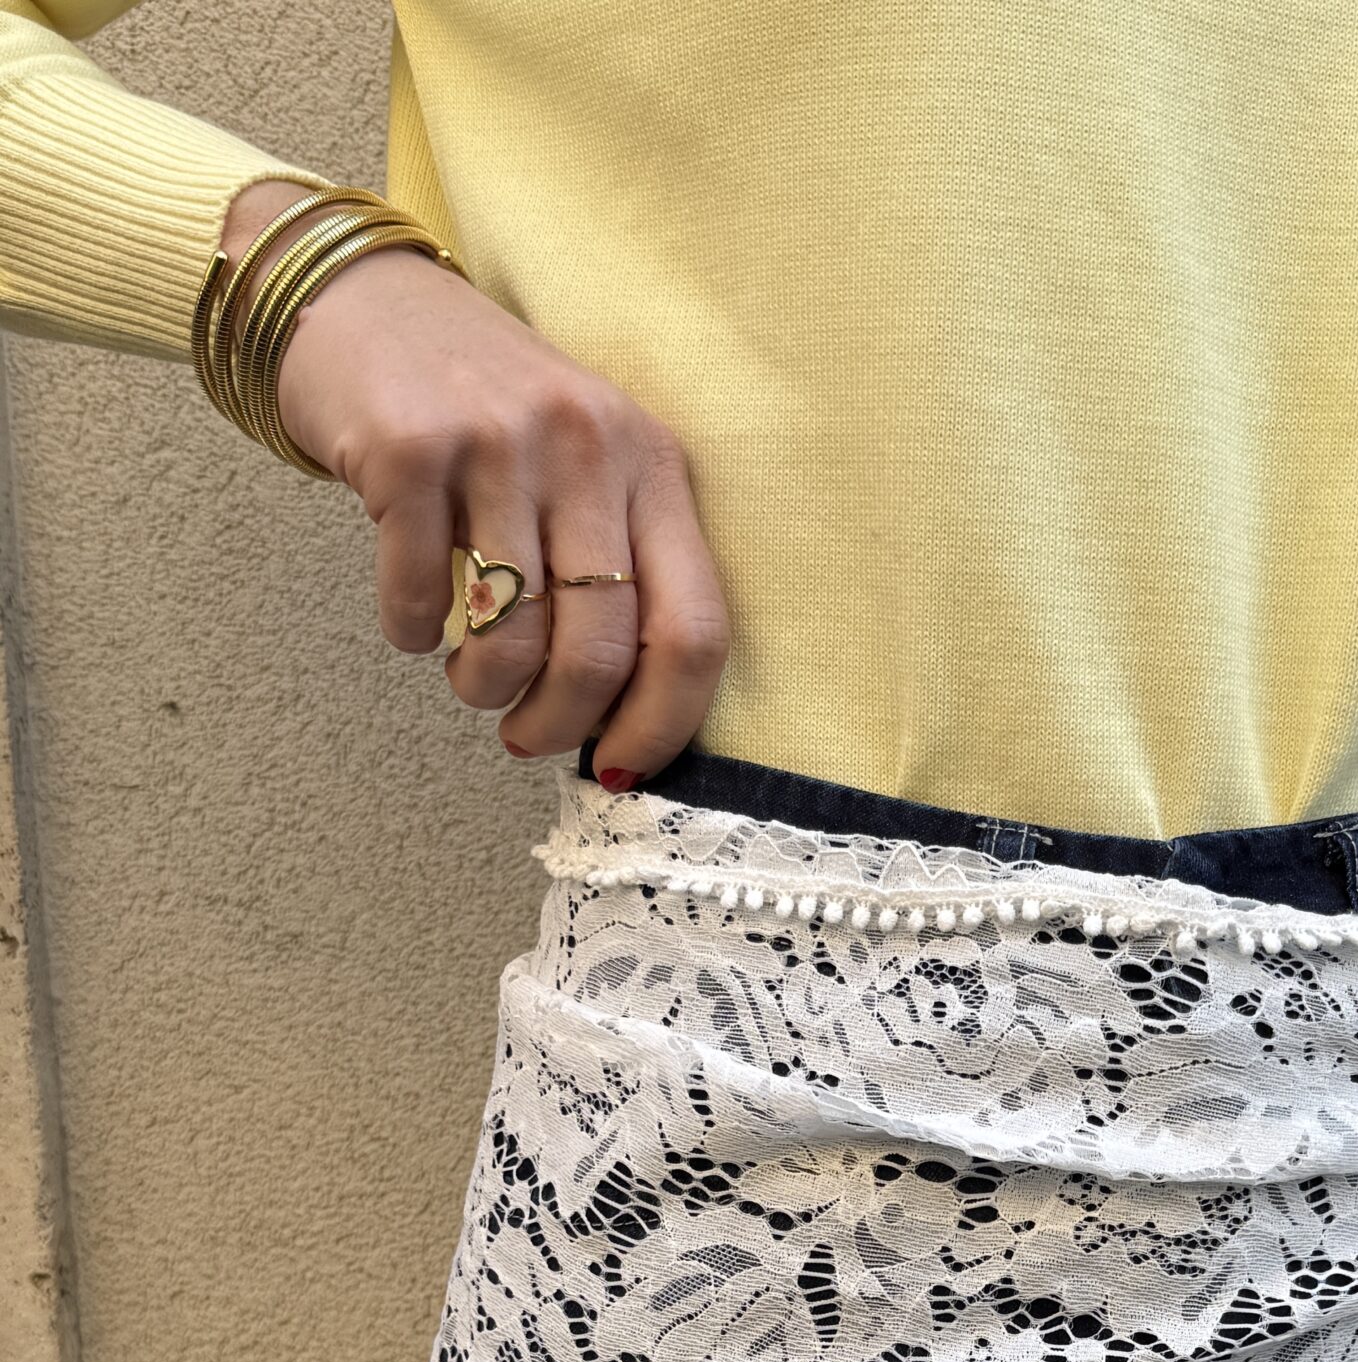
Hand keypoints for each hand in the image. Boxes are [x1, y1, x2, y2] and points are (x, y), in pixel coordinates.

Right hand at [222, 181, 728, 780]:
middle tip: (524, 737)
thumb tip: (624, 714)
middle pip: (599, 650)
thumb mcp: (586, 464)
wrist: (362, 299)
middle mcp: (588, 445)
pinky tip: (412, 620)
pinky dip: (411, 634)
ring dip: (484, 687)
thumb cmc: (489, 413)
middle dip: (558, 723)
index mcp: (653, 463)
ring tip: (470, 677)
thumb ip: (619, 564)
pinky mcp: (409, 445)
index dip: (663, 722)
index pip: (694, 629)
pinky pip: (419, 598)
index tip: (621, 765)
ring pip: (510, 636)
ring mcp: (497, 441)